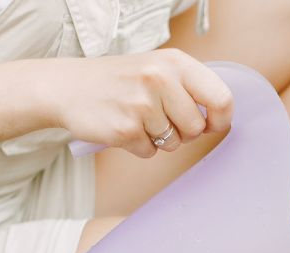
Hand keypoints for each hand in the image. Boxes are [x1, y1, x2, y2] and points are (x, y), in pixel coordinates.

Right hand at [43, 49, 232, 158]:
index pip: (221, 98)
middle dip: (183, 132)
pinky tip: (123, 126)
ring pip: (174, 143)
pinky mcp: (125, 129)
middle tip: (160, 118)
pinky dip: (138, 146)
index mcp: (175, 63)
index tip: (211, 124)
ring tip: (138, 118)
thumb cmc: (121, 81)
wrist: (68, 86)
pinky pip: (149, 152)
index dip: (220, 119)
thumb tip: (221, 119)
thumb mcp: (158, 68)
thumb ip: (190, 88)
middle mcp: (160, 79)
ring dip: (159, 139)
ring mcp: (142, 105)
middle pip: (197, 128)